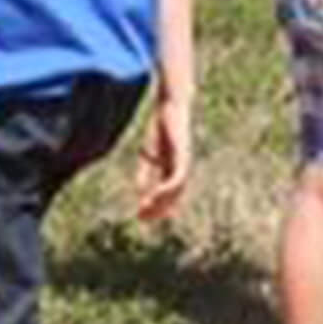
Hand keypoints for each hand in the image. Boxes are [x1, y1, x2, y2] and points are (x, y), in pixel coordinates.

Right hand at [135, 94, 192, 221]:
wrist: (172, 105)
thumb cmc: (162, 126)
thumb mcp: (150, 151)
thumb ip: (146, 171)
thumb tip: (138, 191)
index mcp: (174, 168)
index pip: (169, 194)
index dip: (159, 207)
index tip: (143, 216)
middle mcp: (182, 168)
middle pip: (174, 196)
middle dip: (158, 208)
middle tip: (140, 218)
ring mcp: (184, 162)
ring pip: (177, 190)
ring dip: (162, 202)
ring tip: (145, 209)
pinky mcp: (183, 155)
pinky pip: (177, 177)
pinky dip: (166, 188)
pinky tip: (154, 194)